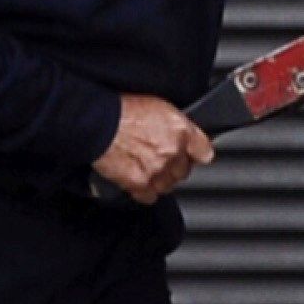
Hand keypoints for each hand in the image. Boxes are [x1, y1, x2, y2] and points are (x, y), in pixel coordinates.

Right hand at [92, 92, 212, 202]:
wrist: (98, 123)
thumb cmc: (123, 110)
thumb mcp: (159, 106)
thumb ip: (178, 125)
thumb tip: (187, 137)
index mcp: (182, 131)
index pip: (204, 153)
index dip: (196, 155)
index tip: (192, 156)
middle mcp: (173, 152)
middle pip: (184, 171)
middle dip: (173, 166)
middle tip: (158, 157)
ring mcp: (157, 170)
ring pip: (168, 185)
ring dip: (159, 180)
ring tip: (145, 167)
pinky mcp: (140, 183)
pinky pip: (149, 196)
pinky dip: (143, 191)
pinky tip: (136, 179)